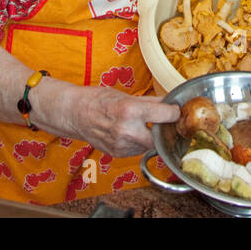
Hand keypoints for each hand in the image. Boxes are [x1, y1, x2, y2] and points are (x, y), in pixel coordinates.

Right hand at [32, 78, 179, 157]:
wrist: (74, 114)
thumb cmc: (98, 100)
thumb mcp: (126, 95)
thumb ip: (151, 101)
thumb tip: (169, 102)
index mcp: (131, 111)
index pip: (166, 115)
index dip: (174, 112)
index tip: (175, 110)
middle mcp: (127, 130)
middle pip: (160, 136)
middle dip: (163, 129)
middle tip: (163, 121)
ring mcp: (121, 145)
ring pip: (149, 145)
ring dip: (151, 136)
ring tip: (142, 125)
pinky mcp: (118, 154)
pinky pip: (136, 150)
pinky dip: (138, 142)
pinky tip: (130, 132)